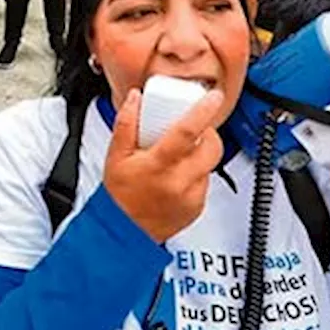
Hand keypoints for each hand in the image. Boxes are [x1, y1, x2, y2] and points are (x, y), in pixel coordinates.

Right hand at [103, 88, 224, 242]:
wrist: (125, 232)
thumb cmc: (119, 196)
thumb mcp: (116, 156)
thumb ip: (126, 123)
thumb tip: (136, 98)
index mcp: (158, 164)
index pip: (187, 132)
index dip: (203, 111)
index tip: (213, 97)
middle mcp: (178, 181)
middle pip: (211, 148)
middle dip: (209, 134)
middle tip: (196, 130)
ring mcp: (191, 196)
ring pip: (210, 165)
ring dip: (201, 156)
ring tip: (180, 157)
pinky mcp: (198, 207)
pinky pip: (206, 183)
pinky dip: (197, 175)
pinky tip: (179, 177)